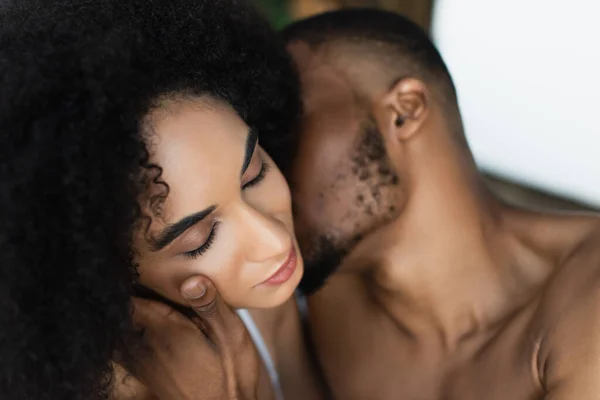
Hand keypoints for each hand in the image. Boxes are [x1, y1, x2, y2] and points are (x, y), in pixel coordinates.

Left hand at [125, 277, 259, 399]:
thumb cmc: (231, 374)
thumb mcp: (231, 336)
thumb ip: (210, 306)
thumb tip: (191, 278)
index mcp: (167, 331)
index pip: (132, 301)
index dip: (126, 279)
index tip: (127, 262)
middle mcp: (148, 346)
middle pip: (119, 314)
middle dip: (119, 293)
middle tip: (124, 273)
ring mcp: (144, 362)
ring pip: (116, 332)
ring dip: (118, 312)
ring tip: (127, 294)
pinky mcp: (146, 373)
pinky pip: (120, 349)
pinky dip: (119, 333)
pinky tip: (133, 324)